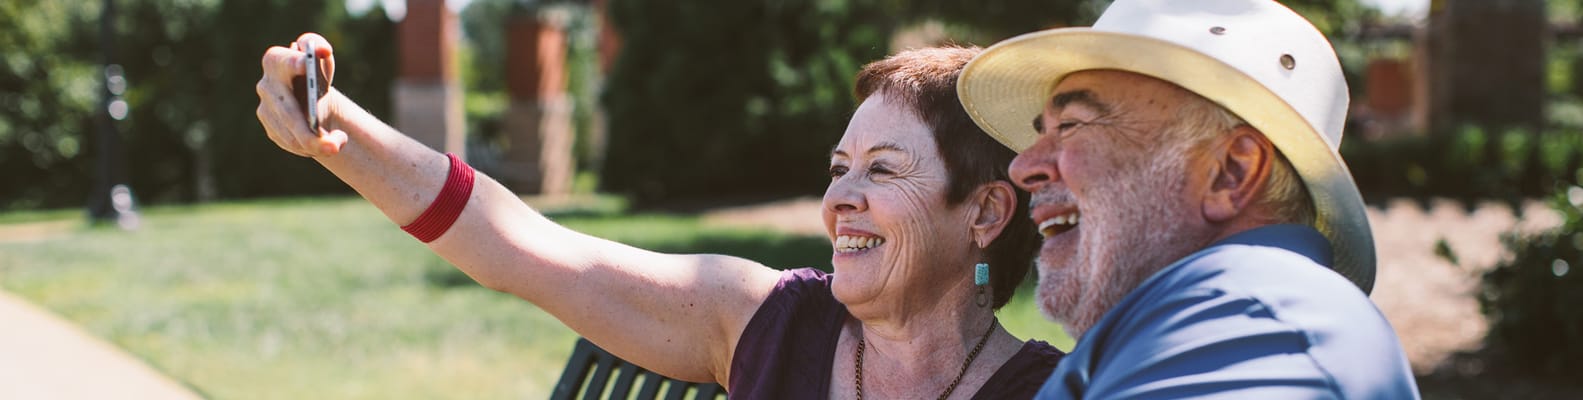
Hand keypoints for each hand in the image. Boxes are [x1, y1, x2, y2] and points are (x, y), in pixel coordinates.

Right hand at [256, 33, 346, 156]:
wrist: (311, 94)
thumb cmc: (316, 71)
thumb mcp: (320, 56)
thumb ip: (318, 46)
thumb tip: (322, 50)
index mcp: (276, 61)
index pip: (286, 62)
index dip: (296, 63)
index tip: (306, 63)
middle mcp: (266, 86)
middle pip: (290, 114)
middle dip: (311, 135)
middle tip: (335, 145)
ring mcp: (265, 109)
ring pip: (291, 136)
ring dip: (317, 145)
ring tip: (338, 144)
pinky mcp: (271, 128)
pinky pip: (292, 144)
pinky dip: (310, 148)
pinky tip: (324, 145)